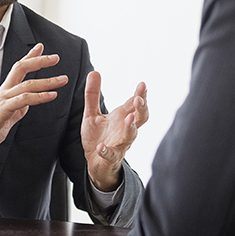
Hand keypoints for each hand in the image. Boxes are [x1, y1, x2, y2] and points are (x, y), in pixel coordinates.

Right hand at [0, 43, 65, 162]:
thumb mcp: (10, 112)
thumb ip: (20, 104)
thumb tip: (30, 101)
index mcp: (6, 90)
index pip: (18, 68)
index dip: (30, 57)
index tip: (40, 47)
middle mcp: (5, 91)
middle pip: (21, 69)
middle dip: (39, 61)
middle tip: (56, 58)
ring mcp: (3, 100)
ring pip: (26, 85)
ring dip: (47, 81)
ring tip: (62, 79)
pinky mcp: (3, 111)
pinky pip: (23, 101)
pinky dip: (39, 97)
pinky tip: (51, 95)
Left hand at [82, 71, 147, 190]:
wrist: (95, 163)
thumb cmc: (98, 137)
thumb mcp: (92, 114)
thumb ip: (92, 95)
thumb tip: (94, 72)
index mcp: (122, 117)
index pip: (135, 104)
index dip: (140, 94)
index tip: (142, 84)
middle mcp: (124, 129)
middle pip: (140, 118)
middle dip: (141, 108)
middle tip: (139, 98)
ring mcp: (120, 144)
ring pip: (131, 136)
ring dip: (131, 127)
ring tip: (129, 118)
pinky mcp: (111, 157)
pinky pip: (111, 155)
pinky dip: (107, 151)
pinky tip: (101, 147)